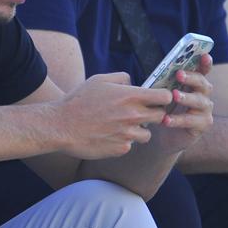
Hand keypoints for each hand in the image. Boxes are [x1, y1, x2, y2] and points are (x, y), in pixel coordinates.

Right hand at [55, 72, 172, 159]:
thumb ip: (121, 78)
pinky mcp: (121, 149)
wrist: (61, 126)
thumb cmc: (79, 100)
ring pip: (146, 135)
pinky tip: (108, 136)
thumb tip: (132, 82)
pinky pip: (130, 145)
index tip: (156, 99)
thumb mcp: (99, 80)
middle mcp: (133, 115)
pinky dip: (123, 141)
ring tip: (120, 126)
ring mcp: (128, 134)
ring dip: (138, 130)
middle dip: (154, 115)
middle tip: (139, 114)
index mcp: (130, 96)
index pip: (165, 97)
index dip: (164, 97)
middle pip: (161, 117)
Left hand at [147, 54, 214, 155]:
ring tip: (173, 96)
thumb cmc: (163, 110)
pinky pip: (191, 121)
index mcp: (194, 84)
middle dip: (192, 78)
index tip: (204, 55)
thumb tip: (141, 74)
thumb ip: (160, 84)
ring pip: (199, 101)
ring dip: (186, 97)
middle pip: (202, 83)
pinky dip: (178, 120)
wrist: (163, 137)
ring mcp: (205, 110)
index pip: (202, 70)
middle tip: (179, 74)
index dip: (205, 62)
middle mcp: (203, 95)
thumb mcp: (160, 95)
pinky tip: (166, 120)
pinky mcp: (202, 125)